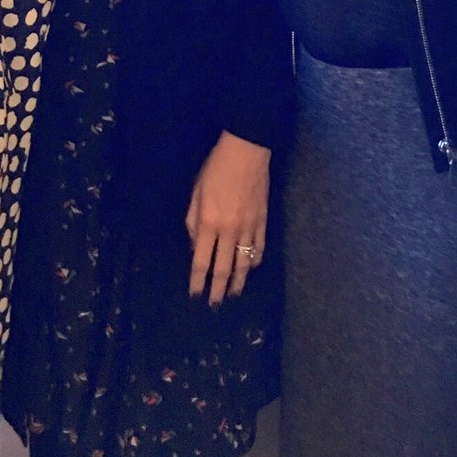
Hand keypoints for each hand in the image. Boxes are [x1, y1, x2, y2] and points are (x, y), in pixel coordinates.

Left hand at [186, 131, 269, 305]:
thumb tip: (196, 246)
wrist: (246, 151)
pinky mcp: (263, 221)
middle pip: (223, 268)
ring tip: (233, 294)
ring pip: (243, 262)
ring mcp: (249, 228)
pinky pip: (259, 247)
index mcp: (208, 223)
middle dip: (217, 289)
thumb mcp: (196, 193)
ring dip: (237, 281)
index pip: (201, 261)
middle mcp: (229, 231)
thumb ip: (193, 221)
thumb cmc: (215, 169)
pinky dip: (255, 261)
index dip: (197, 281)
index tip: (195, 295)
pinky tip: (251, 268)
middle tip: (215, 305)